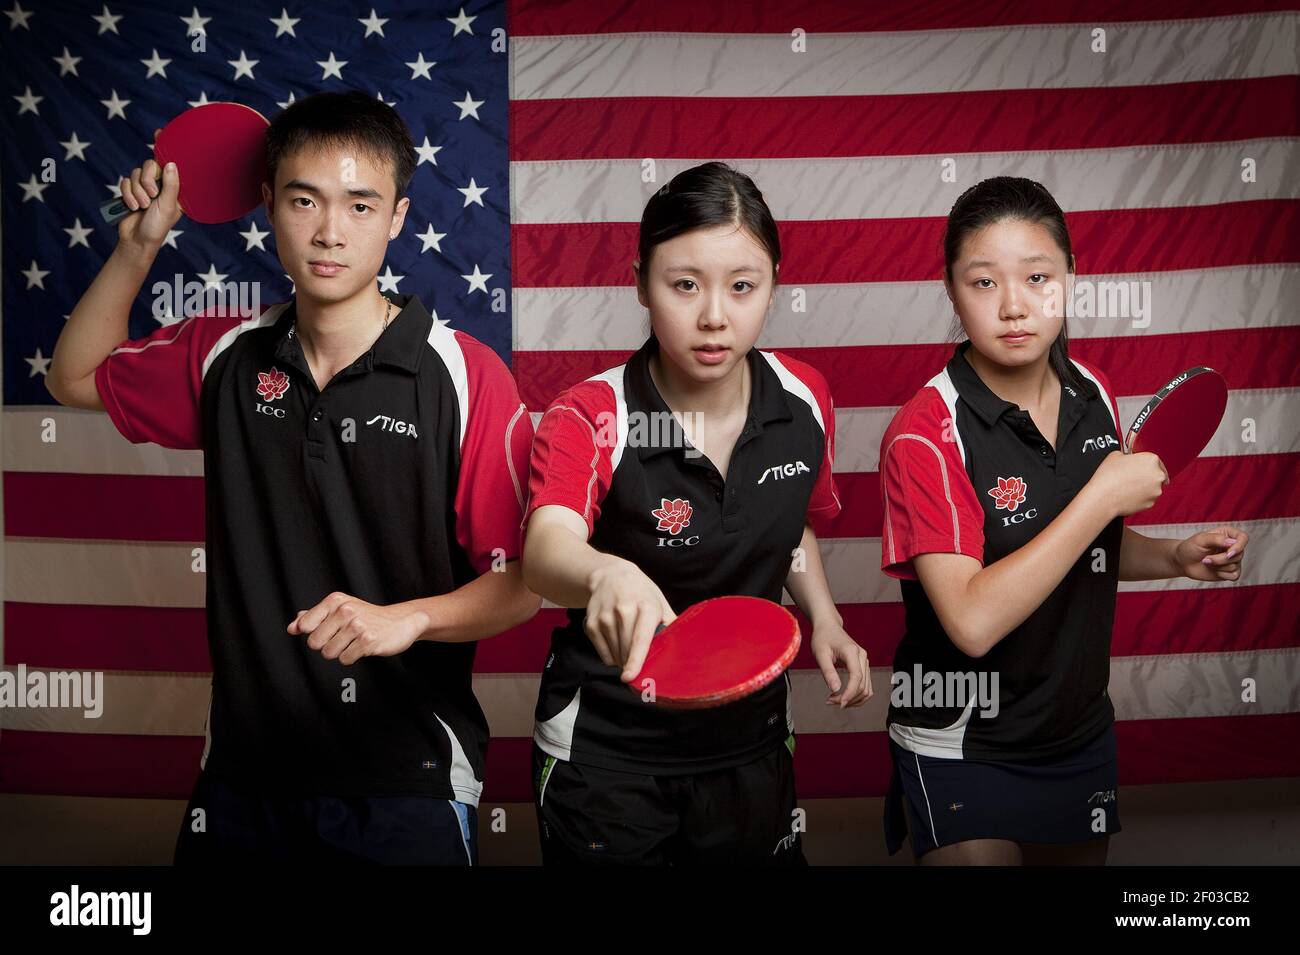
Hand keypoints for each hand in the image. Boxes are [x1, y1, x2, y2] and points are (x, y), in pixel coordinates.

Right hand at [116, 135, 181, 249]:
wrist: (137, 241)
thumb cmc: (157, 227)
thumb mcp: (167, 205)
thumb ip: (170, 184)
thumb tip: (170, 163)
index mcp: (174, 188)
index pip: (170, 163)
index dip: (164, 147)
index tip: (159, 131)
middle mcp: (161, 185)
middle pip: (150, 165)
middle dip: (147, 180)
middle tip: (151, 196)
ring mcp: (145, 188)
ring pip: (136, 173)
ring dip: (137, 191)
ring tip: (142, 207)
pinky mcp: (131, 191)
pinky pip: (125, 181)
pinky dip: (127, 194)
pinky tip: (132, 207)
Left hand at [288, 592, 428, 664]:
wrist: (402, 621)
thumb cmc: (367, 616)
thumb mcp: (340, 609)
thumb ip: (314, 617)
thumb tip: (292, 627)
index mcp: (335, 600)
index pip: (305, 626)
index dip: (313, 633)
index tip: (328, 630)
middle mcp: (345, 610)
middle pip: (314, 643)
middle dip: (326, 645)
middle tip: (343, 638)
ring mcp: (357, 625)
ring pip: (328, 653)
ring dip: (340, 652)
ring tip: (354, 642)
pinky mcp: (368, 641)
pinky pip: (345, 659)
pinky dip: (352, 657)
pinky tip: (363, 647)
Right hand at [584, 558, 675, 682]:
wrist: (609, 576)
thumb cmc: (640, 593)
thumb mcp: (659, 602)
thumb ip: (670, 624)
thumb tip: (684, 647)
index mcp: (646, 607)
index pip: (640, 638)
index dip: (636, 660)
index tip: (630, 677)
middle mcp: (623, 611)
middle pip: (627, 651)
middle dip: (634, 663)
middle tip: (640, 659)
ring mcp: (604, 617)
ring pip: (615, 655)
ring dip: (623, 659)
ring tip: (627, 643)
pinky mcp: (591, 624)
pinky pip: (603, 654)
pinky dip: (611, 656)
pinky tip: (616, 641)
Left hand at [810, 624, 870, 707]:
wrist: (828, 626)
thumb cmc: (822, 638)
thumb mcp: (820, 654)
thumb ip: (828, 672)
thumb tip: (835, 689)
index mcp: (852, 652)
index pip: (857, 677)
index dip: (850, 693)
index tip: (840, 703)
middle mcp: (862, 657)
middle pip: (863, 686)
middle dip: (848, 698)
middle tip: (830, 702)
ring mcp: (865, 662)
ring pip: (866, 689)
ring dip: (853, 699)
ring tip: (835, 701)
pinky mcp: (863, 666)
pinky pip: (865, 686)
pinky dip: (856, 695)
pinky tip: (843, 697)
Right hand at [1087, 450, 1167, 516]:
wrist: (1102, 498)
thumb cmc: (1108, 477)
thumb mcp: (1115, 455)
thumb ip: (1128, 456)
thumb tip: (1129, 460)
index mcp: (1151, 459)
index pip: (1153, 460)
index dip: (1142, 463)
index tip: (1136, 466)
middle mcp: (1158, 475)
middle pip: (1156, 473)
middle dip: (1146, 475)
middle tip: (1131, 476)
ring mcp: (1156, 490)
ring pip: (1153, 486)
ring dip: (1144, 486)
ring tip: (1127, 486)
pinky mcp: (1151, 503)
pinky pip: (1147, 498)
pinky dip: (1140, 497)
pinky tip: (1128, 494)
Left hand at [1174, 525, 1247, 581]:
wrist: (1183, 562)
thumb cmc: (1190, 548)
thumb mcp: (1200, 539)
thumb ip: (1216, 538)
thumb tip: (1232, 542)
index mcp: (1227, 534)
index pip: (1243, 538)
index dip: (1239, 546)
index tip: (1229, 553)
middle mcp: (1233, 546)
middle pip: (1238, 555)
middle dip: (1220, 559)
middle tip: (1205, 559)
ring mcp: (1232, 560)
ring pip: (1235, 566)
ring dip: (1218, 566)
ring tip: (1206, 562)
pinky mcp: (1230, 571)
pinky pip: (1234, 576)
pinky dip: (1222, 574)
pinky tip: (1212, 570)